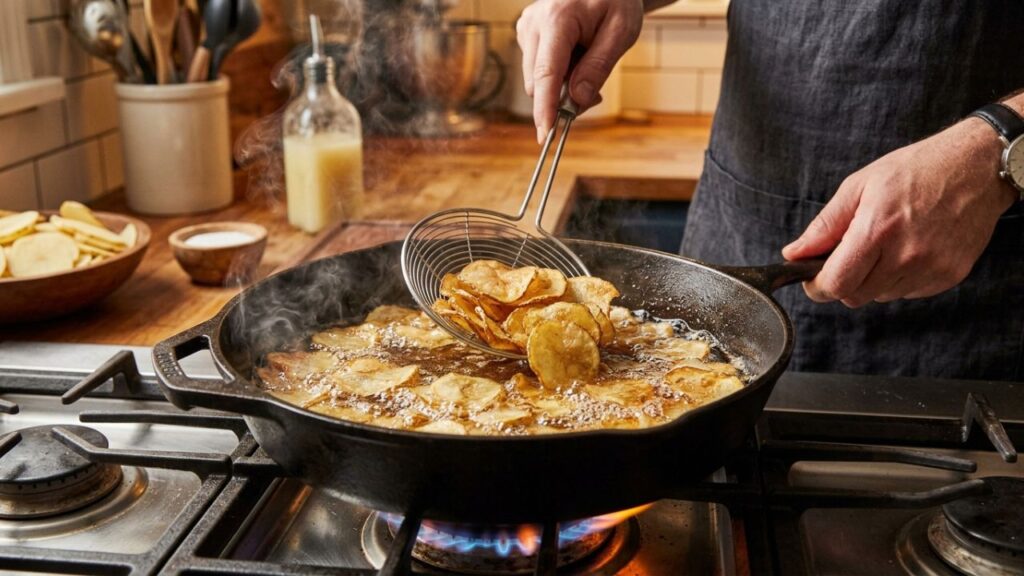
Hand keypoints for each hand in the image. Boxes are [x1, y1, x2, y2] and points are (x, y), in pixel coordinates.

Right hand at [516, 0, 643, 141]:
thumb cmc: (616, 0)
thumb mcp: (621, 32)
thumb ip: (599, 66)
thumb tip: (577, 100)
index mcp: (557, 19)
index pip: (547, 74)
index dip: (546, 108)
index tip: (546, 134)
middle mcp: (533, 23)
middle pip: (538, 82)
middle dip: (562, 97)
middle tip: (595, 93)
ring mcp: (526, 28)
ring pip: (536, 79)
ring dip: (561, 85)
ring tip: (587, 61)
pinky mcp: (526, 33)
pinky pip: (537, 69)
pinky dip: (557, 73)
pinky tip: (575, 55)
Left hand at [782, 118, 1017, 307]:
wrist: (976, 167)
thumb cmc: (916, 170)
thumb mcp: (860, 186)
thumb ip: (825, 226)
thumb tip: (794, 253)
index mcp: (878, 229)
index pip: (836, 283)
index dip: (817, 286)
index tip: (812, 278)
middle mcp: (906, 254)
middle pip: (855, 295)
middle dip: (843, 281)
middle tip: (847, 256)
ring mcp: (931, 268)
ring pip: (881, 296)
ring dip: (872, 279)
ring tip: (884, 245)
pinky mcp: (949, 276)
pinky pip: (908, 292)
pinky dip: (899, 278)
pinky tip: (908, 249)